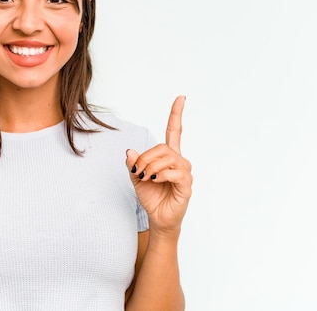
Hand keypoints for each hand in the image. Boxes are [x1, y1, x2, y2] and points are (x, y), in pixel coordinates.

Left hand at [126, 96, 191, 234]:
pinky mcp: (186, 185)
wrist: (157, 218)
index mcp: (169, 156)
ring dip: (151, 166)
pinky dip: (161, 175)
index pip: (174, 131)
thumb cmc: (151, 196)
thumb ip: (133, 163)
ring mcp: (184, 173)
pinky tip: (154, 180)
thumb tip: (130, 151)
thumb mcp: (136, 177)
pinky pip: (175, 173)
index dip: (176, 114)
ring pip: (168, 158)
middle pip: (163, 147)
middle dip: (146, 157)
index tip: (180, 98)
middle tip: (137, 170)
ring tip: (144, 177)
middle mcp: (179, 161)